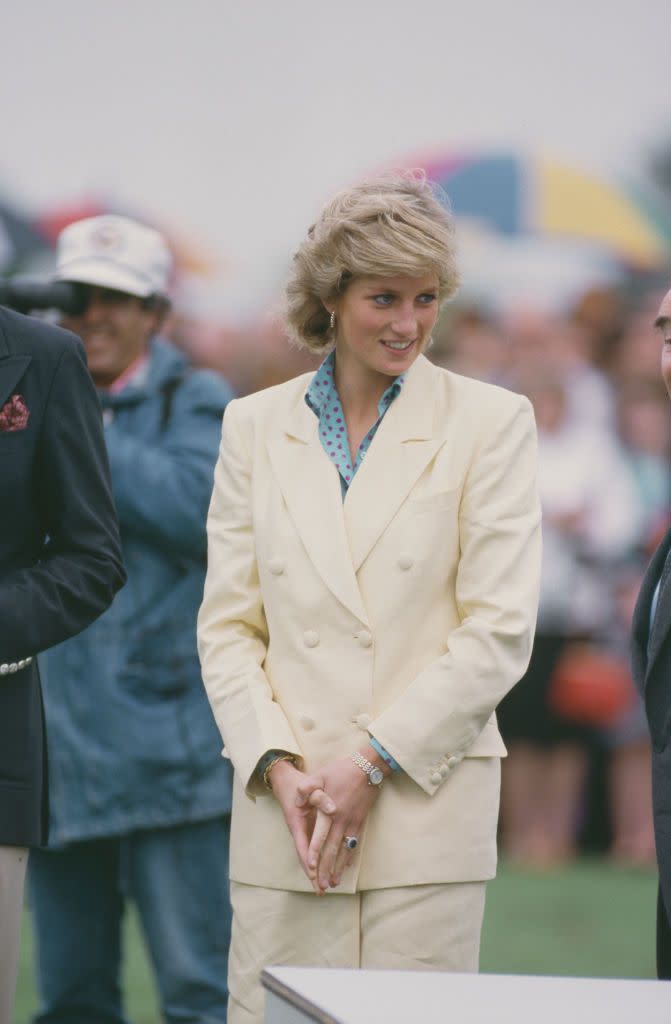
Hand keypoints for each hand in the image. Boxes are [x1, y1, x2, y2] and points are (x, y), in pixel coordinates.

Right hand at [267, 759, 335, 892]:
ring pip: (309, 855)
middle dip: (312, 874)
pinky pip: (313, 849)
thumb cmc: (298, 784)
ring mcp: (302, 832)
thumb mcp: (308, 787)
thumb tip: (332, 809)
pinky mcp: (307, 831)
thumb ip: (319, 797)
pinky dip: (319, 861)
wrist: (286, 781)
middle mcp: (298, 831)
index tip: (314, 873)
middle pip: (304, 856)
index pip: (302, 845)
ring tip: (323, 888)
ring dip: (316, 871)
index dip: (308, 859)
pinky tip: (327, 871)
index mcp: (296, 823)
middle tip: (321, 890)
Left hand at [307, 751, 385, 892]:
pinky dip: (350, 857)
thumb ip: (306, 788)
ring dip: (338, 868)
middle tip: (322, 886)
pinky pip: (354, 844)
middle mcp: (342, 821)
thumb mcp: (320, 774)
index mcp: (330, 811)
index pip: (320, 837)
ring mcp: (353, 823)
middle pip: (332, 850)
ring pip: (344, 851)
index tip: (311, 869)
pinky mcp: (360, 822)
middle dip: (326, 869)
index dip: (315, 854)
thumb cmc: (342, 770)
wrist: (369, 767)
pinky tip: (347, 867)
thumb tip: (296, 801)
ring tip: (334, 883)